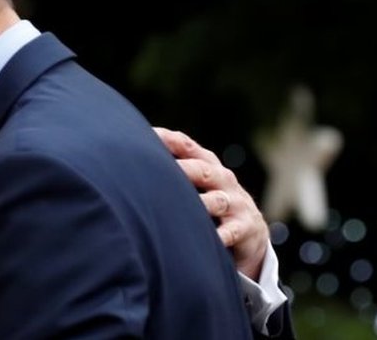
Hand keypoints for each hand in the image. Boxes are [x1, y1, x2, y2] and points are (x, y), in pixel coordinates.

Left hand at [153, 127, 268, 280]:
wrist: (250, 231)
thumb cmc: (211, 201)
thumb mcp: (197, 181)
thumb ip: (171, 168)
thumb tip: (125, 157)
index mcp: (207, 164)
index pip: (186, 145)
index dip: (167, 139)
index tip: (145, 136)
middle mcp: (222, 179)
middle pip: (201, 170)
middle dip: (182, 169)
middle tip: (159, 171)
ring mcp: (235, 202)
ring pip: (216, 201)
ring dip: (201, 203)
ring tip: (183, 207)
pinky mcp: (244, 226)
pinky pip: (231, 231)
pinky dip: (220, 236)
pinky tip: (209, 239)